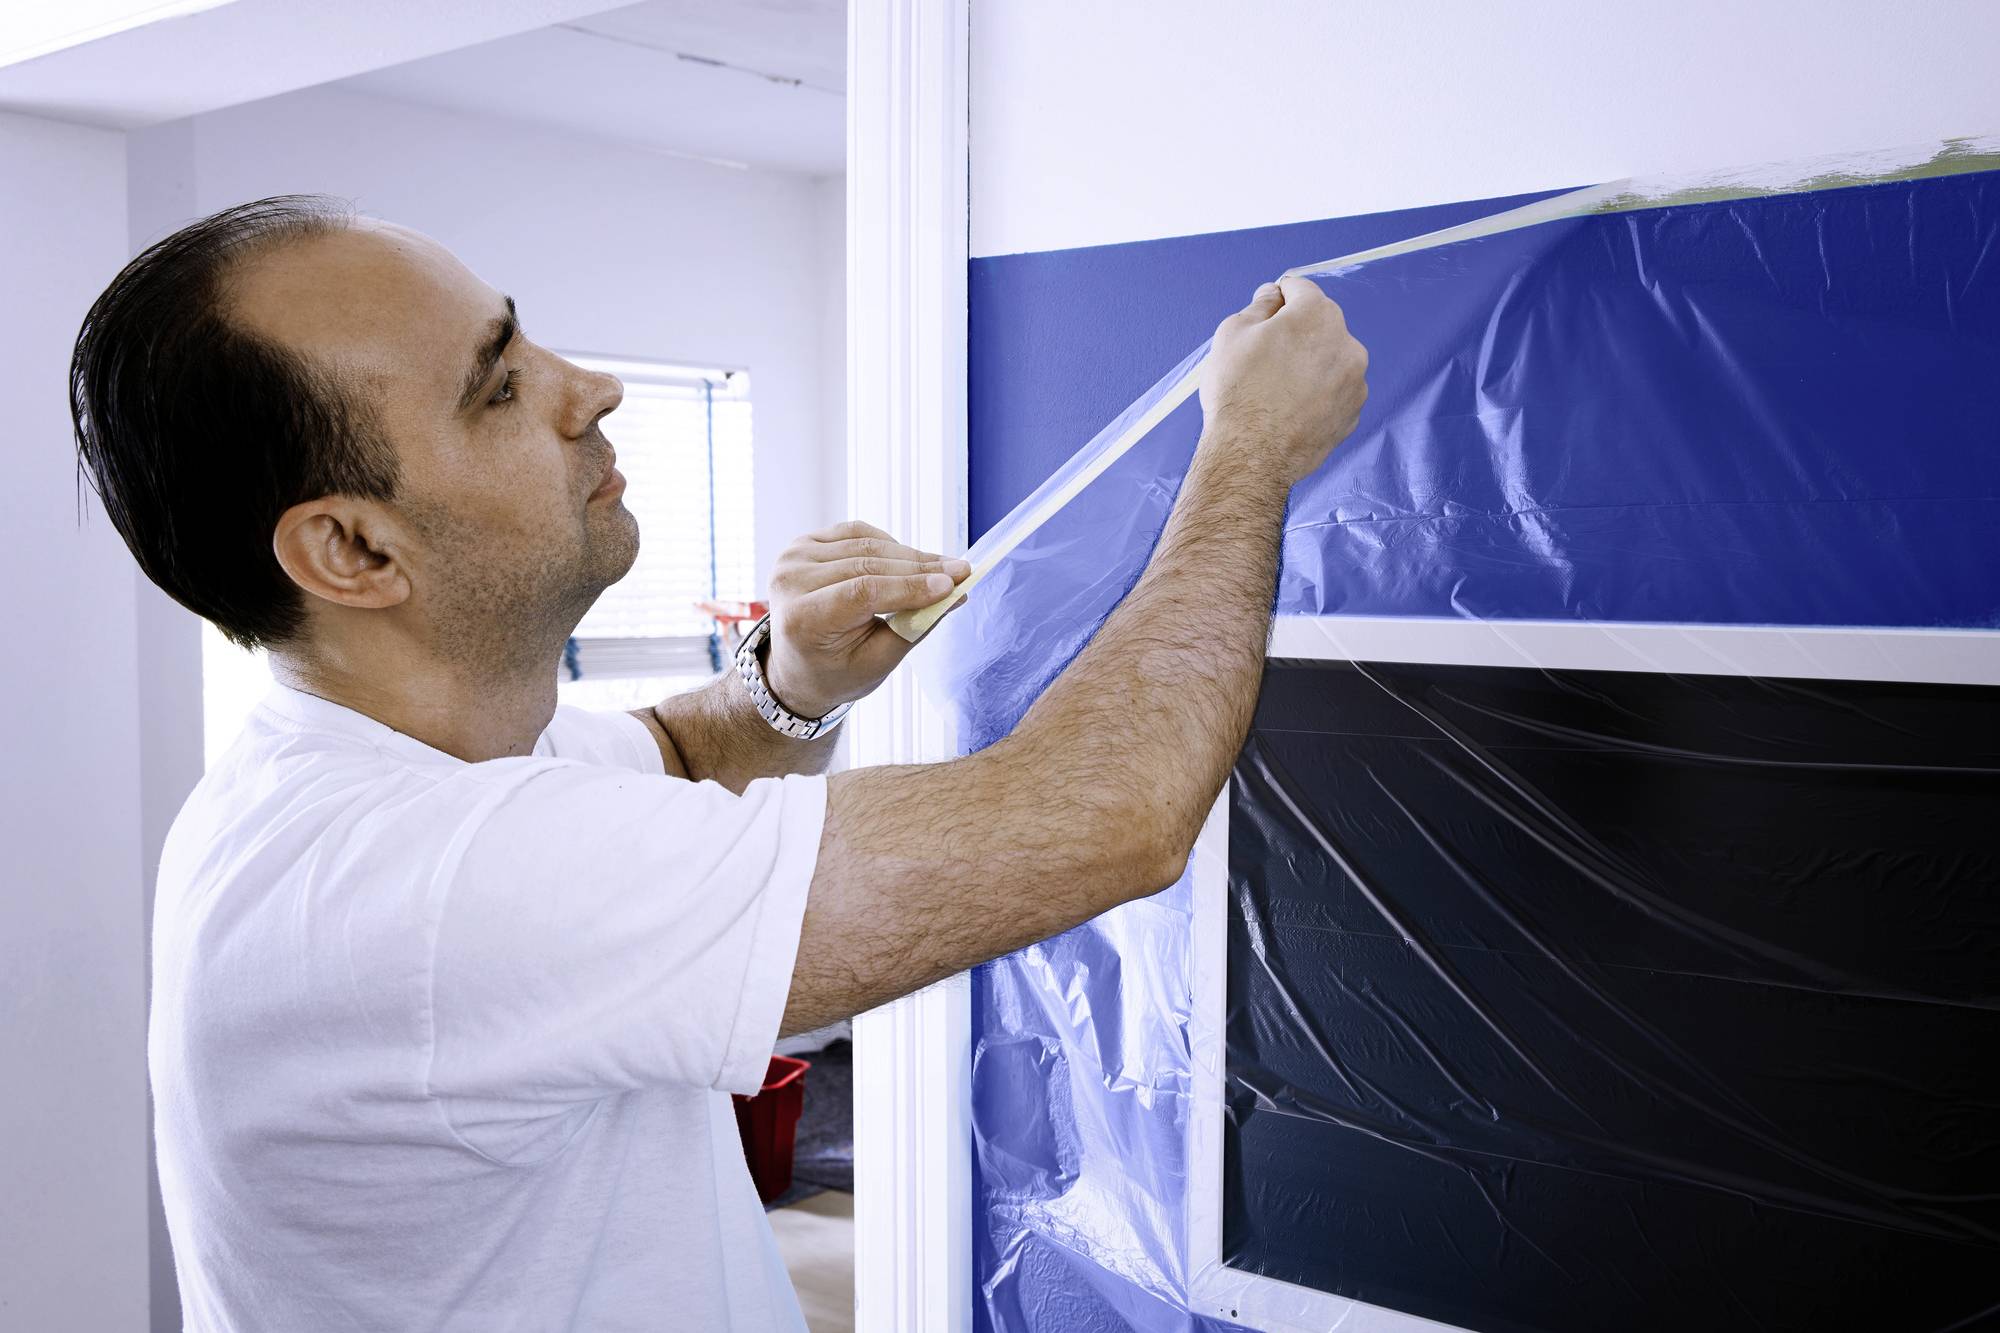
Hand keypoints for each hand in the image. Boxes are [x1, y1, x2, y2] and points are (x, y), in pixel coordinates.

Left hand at [762, 521, 971, 719]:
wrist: (795, 666)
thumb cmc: (836, 671)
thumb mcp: (877, 662)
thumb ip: (914, 627)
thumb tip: (954, 593)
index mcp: (802, 618)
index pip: (864, 591)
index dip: (912, 586)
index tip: (953, 585)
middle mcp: (790, 581)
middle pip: (867, 564)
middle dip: (920, 568)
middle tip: (961, 572)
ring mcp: (793, 557)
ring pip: (866, 545)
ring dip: (910, 556)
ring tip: (944, 567)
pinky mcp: (803, 543)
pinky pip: (856, 534)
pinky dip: (887, 544)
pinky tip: (908, 560)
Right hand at [1198, 276, 1368, 486]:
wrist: (1251, 455)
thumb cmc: (1239, 391)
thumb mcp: (1233, 334)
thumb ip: (1259, 306)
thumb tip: (1272, 296)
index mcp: (1317, 314)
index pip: (1300, 289)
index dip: (1277, 298)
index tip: (1264, 315)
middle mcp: (1347, 342)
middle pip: (1320, 324)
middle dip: (1296, 333)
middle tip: (1265, 358)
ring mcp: (1355, 380)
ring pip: (1330, 359)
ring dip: (1310, 364)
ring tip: (1278, 389)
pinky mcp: (1353, 412)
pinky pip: (1335, 391)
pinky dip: (1318, 394)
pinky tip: (1291, 409)